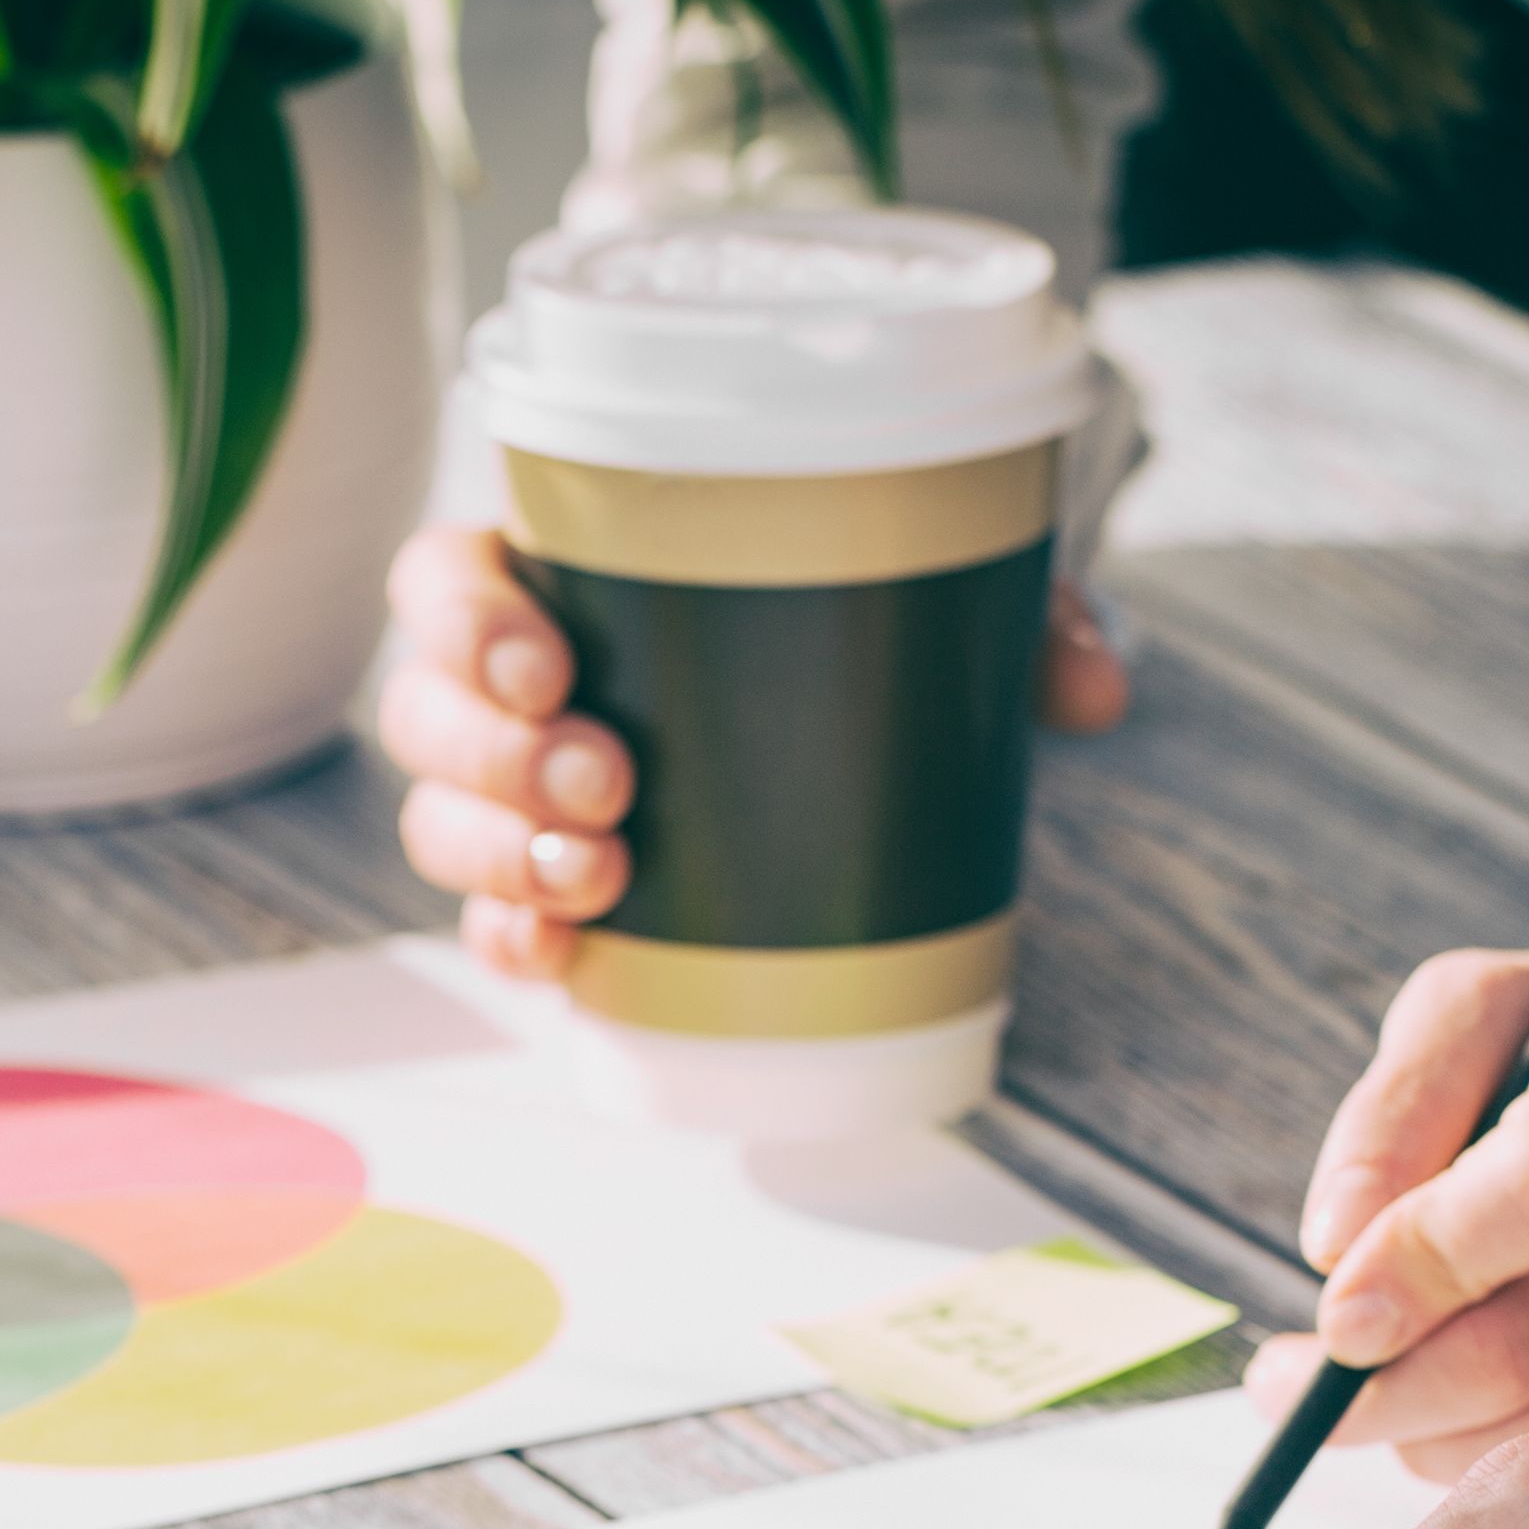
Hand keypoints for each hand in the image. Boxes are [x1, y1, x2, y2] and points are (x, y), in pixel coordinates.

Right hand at [380, 522, 1128, 986]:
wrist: (856, 718)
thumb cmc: (854, 618)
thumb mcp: (933, 587)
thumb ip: (1011, 612)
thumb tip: (1098, 688)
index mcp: (560, 572)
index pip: (445, 580)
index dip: (465, 622)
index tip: (549, 660)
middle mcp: (512, 685)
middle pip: (430, 716)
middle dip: (498, 760)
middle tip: (607, 784)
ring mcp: (516, 799)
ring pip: (441, 824)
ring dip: (500, 858)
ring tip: (602, 878)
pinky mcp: (548, 891)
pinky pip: (488, 924)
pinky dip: (511, 942)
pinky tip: (558, 956)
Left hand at [1262, 831, 1528, 1481]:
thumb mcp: (1472, 1019)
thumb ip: (1394, 1112)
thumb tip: (1338, 1246)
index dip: (1422, 1264)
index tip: (1330, 1318)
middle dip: (1382, 1388)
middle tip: (1289, 1391)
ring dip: (1425, 1438)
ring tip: (1366, 1399)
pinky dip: (1498, 1463)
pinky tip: (1453, 1417)